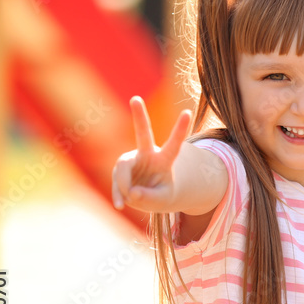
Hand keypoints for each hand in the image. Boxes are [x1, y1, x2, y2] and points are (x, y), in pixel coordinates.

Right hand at [112, 96, 191, 212]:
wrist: (149, 197)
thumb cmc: (161, 196)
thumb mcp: (162, 201)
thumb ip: (150, 199)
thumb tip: (133, 193)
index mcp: (165, 159)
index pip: (174, 144)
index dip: (180, 130)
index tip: (187, 112)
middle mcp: (147, 155)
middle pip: (142, 134)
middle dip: (139, 116)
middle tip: (135, 98)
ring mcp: (132, 160)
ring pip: (123, 171)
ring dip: (124, 188)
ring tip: (128, 202)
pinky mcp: (120, 168)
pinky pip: (116, 182)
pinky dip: (118, 195)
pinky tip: (120, 205)